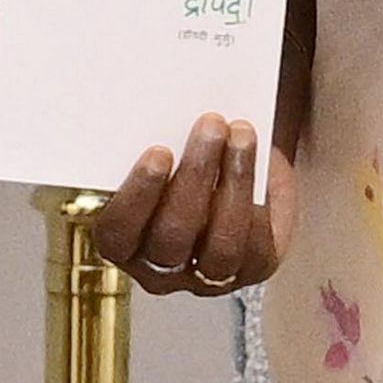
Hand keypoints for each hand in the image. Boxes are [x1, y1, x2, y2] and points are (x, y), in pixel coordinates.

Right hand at [89, 118, 293, 299]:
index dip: (137, 195)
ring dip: (234, 183)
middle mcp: (158, 269)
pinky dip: (261, 202)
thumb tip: (157, 106)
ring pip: (219, 246)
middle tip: (210, 125)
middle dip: (194, 176)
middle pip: (171, 237)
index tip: (159, 151)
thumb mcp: (161, 150)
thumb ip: (151, 143)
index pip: (117, 232)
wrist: (231, 165)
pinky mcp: (251, 270)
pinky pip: (258, 248)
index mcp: (121, 241)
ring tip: (241, 135)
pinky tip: (265, 162)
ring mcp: (205, 276)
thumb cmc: (183, 157)